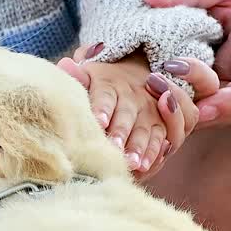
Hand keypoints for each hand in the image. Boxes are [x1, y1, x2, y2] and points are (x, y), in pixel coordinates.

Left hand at [62, 56, 178, 175]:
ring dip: (141, 146)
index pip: (105, 95)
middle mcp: (133, 95)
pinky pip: (164, 138)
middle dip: (122, 131)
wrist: (132, 77)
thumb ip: (76, 74)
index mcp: (110, 83)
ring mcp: (150, 110)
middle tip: (115, 147)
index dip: (102, 108)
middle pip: (127, 114)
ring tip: (133, 163)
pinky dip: (156, 152)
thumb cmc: (98, 85)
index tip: (98, 123)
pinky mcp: (162, 124)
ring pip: (148, 128)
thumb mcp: (86, 75)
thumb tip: (65, 64)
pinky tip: (147, 166)